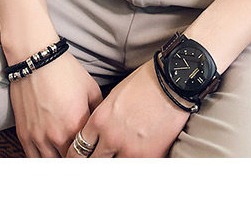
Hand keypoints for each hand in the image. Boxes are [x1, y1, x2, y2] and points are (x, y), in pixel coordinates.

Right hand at [9, 50, 102, 156]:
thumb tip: (102, 126)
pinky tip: (51, 157)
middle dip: (79, 160)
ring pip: (52, 164)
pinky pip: (34, 159)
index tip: (97, 157)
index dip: (94, 156)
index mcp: (77, 125)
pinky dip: (43, 161)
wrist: (36, 61)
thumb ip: (98, 112)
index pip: (89, 153)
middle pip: (70, 161)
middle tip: (84, 159)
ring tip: (68, 159)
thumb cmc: (64, 71)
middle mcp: (57, 135)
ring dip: (61, 161)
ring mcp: (38, 137)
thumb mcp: (91, 89)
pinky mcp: (24, 134)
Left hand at [66, 57, 190, 157]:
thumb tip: (100, 134)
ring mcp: (129, 148)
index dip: (78, 156)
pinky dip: (133, 165)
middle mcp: (110, 137)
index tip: (81, 159)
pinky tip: (135, 160)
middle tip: (96, 163)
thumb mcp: (115, 96)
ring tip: (117, 159)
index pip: (78, 149)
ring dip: (114, 163)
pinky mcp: (148, 155)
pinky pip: (135, 169)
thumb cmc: (146, 83)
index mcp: (99, 120)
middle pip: (93, 162)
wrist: (172, 81)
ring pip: (111, 168)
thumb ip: (104, 118)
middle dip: (94, 163)